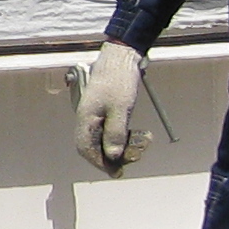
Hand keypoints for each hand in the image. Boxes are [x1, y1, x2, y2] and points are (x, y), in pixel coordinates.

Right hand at [75, 42, 146, 173]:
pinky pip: (112, 130)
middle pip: (96, 146)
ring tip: (143, 140)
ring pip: (105, 139)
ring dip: (124, 144)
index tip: (116, 172)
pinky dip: (125, 135)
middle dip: (116, 155)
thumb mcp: (121, 108)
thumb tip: (113, 156)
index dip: (100, 163)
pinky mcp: (106, 110)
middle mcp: (87, 118)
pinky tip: (138, 133)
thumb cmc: (119, 79)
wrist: (122, 56)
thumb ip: (115, 134)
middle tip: (136, 155)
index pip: (86, 149)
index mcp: (86, 118)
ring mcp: (96, 114)